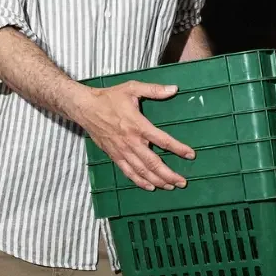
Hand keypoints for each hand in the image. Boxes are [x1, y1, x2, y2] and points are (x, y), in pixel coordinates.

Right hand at [72, 82, 194, 190]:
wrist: (85, 108)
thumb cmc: (109, 98)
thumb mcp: (132, 88)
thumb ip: (154, 89)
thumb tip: (174, 89)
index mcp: (138, 125)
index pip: (162, 140)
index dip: (178, 149)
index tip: (190, 155)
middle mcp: (131, 141)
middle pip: (153, 163)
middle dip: (169, 174)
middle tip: (182, 182)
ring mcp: (122, 150)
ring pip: (142, 171)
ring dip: (157, 181)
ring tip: (170, 186)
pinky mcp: (114, 155)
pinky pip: (128, 172)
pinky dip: (140, 181)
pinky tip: (150, 186)